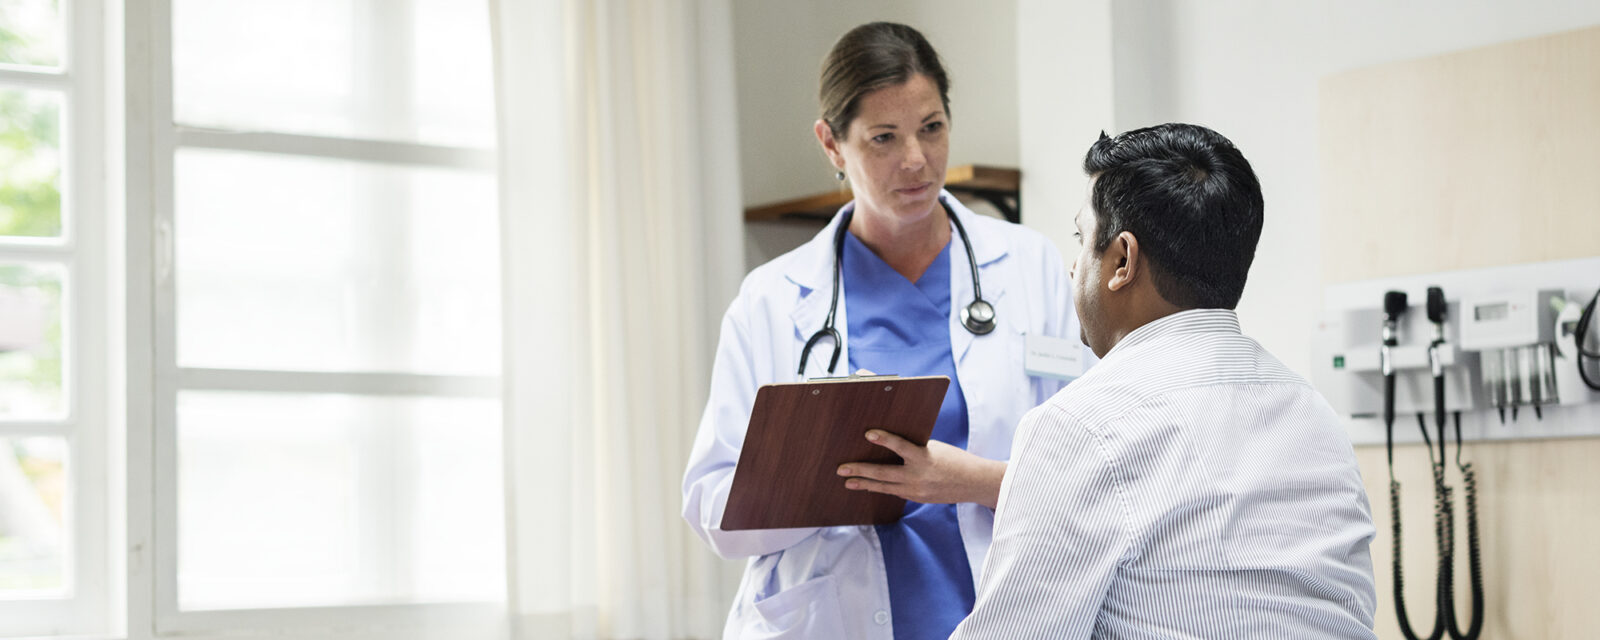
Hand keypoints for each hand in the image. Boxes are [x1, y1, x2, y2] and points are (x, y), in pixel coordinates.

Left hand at [837, 430, 1007, 508]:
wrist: (973, 483)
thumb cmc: (953, 459)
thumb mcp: (934, 448)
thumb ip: (912, 447)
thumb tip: (887, 444)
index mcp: (924, 457)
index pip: (900, 446)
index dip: (884, 439)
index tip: (868, 434)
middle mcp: (918, 476)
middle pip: (883, 473)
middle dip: (860, 470)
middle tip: (841, 468)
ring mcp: (915, 490)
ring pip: (884, 487)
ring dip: (864, 483)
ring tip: (847, 481)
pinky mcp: (916, 498)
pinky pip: (893, 491)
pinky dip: (879, 487)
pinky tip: (866, 485)